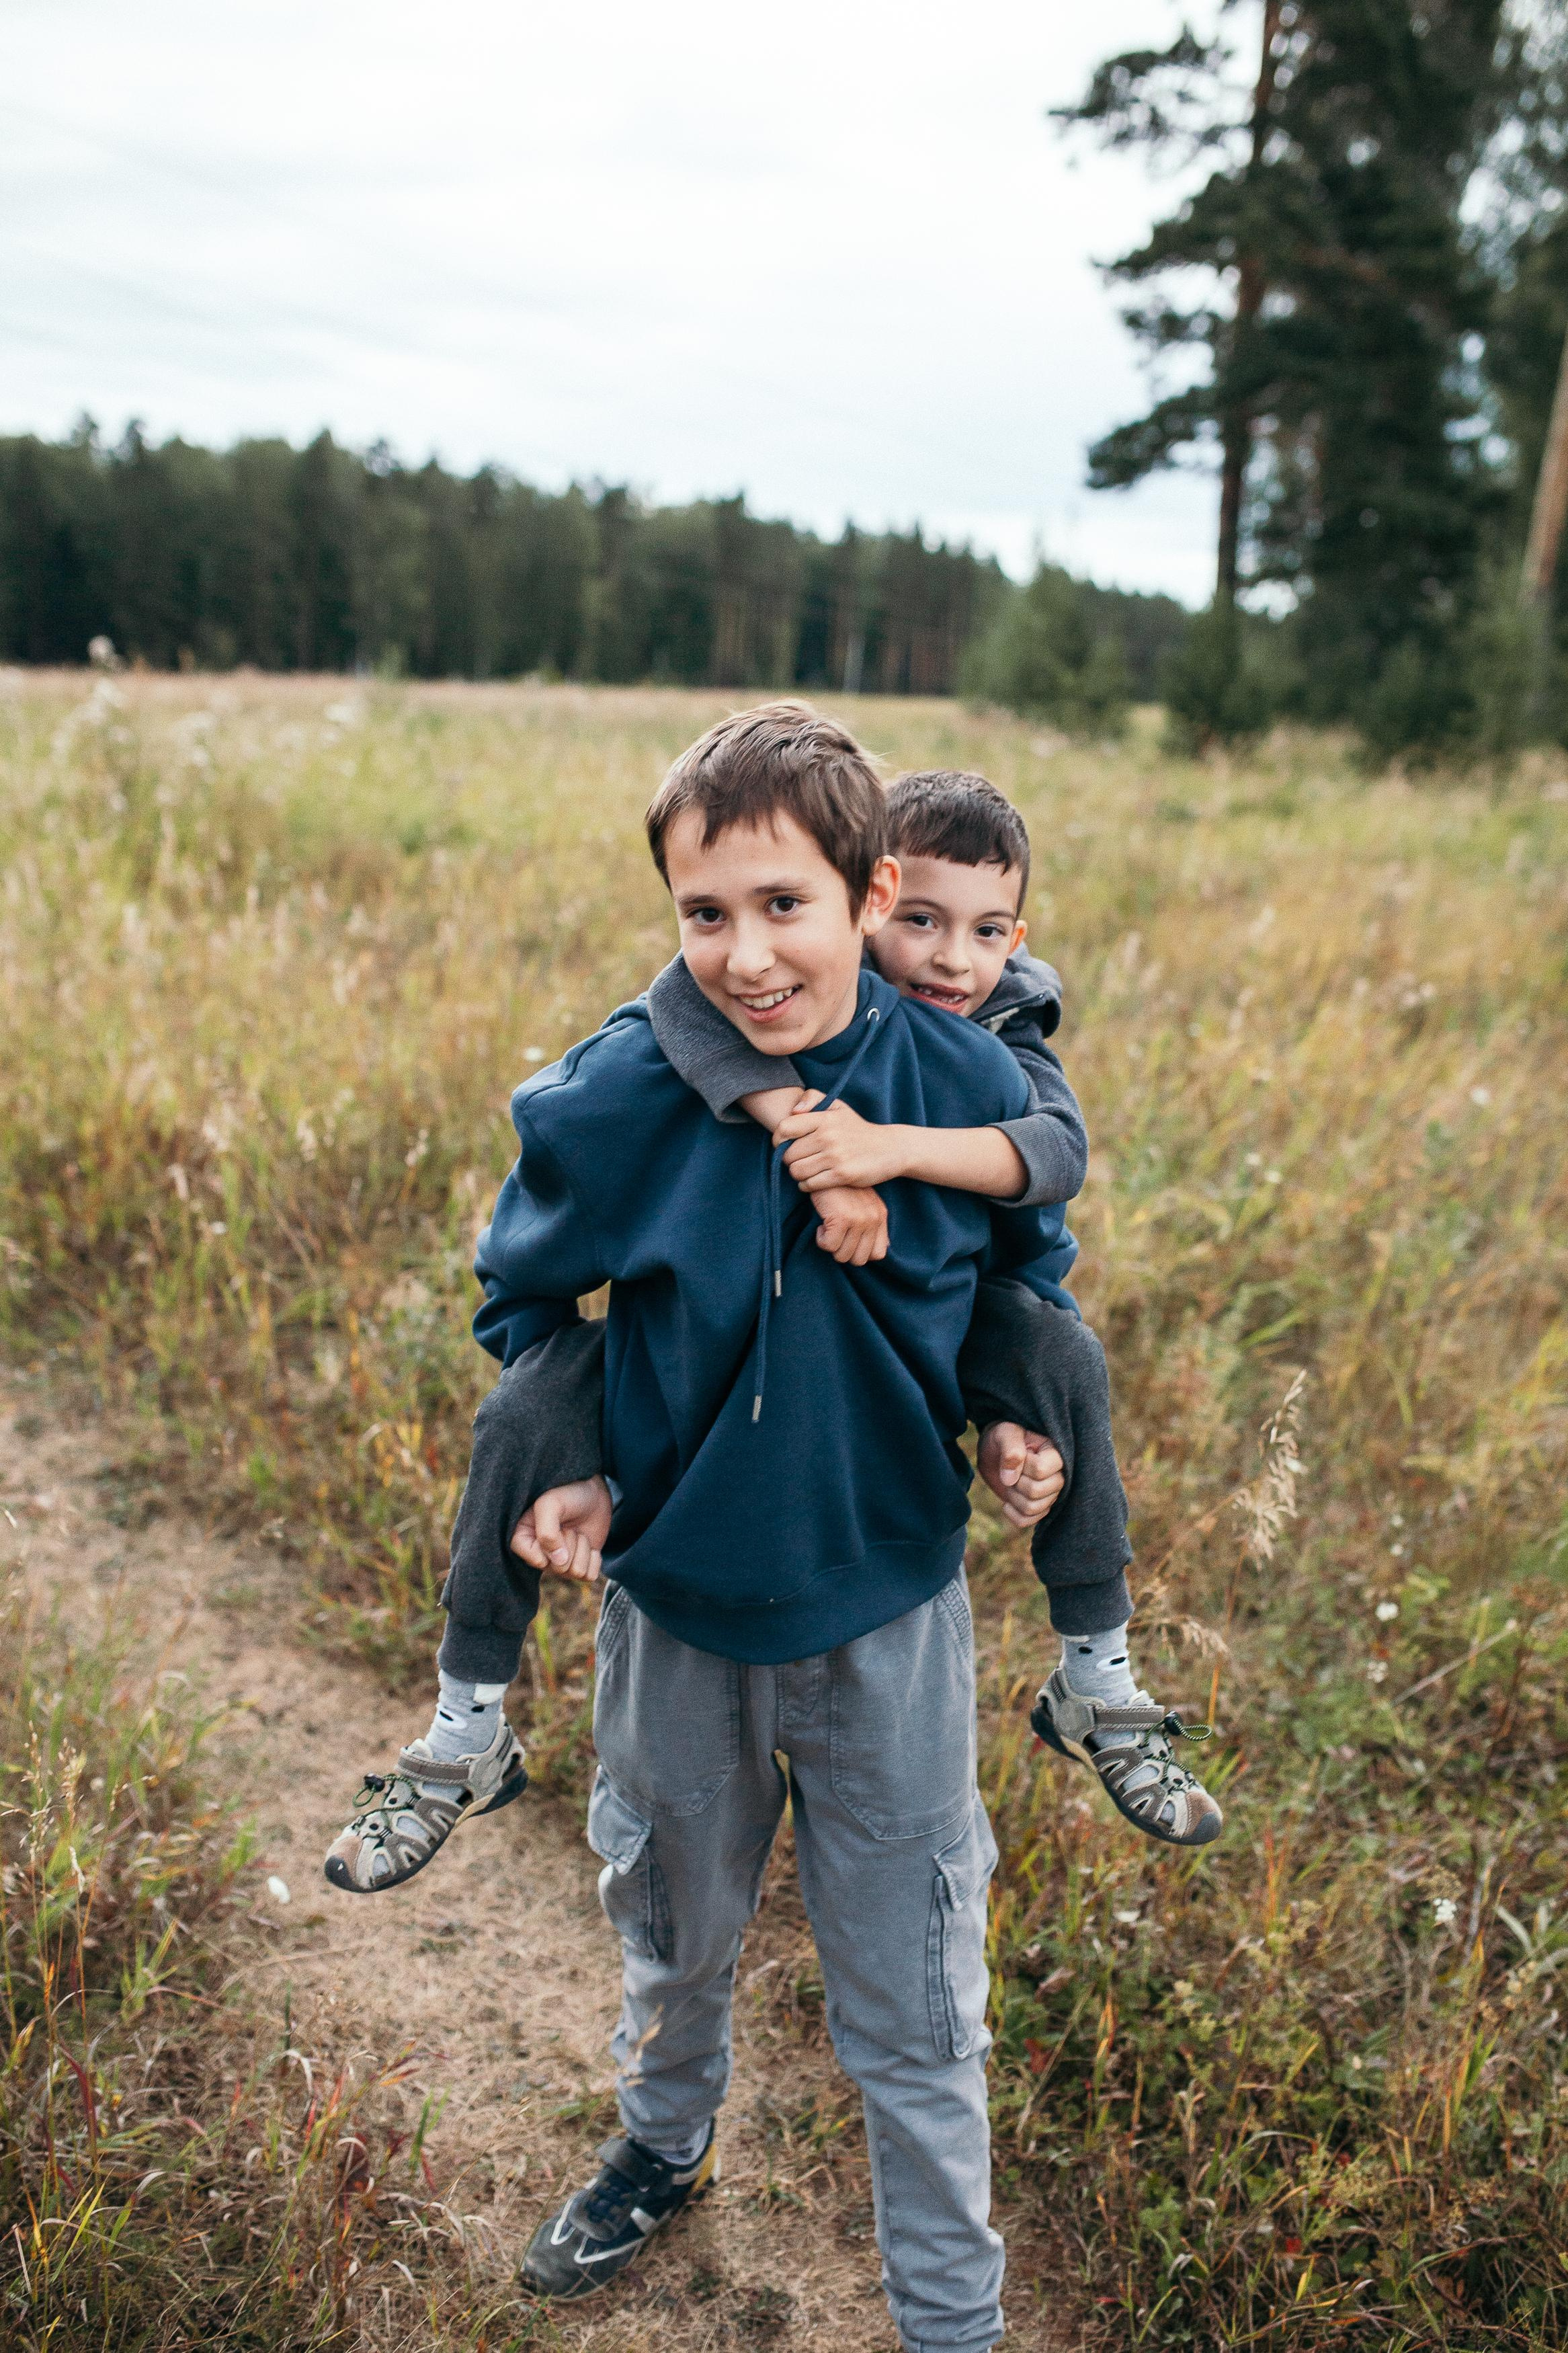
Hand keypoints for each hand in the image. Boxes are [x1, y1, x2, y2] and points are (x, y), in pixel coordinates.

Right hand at [510, 1475, 613, 1583]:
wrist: (593, 1492)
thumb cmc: (568, 1493)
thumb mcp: (550, 1504)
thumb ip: (547, 1533)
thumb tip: (559, 1562)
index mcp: (524, 1539)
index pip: (533, 1559)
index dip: (549, 1546)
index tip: (557, 1527)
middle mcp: (540, 1554)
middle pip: (557, 1568)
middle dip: (570, 1543)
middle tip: (569, 1525)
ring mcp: (560, 1561)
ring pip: (574, 1573)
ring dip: (582, 1548)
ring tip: (577, 1531)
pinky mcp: (579, 1565)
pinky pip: (589, 1576)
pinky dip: (594, 1559)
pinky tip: (590, 1544)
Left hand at [777, 1093, 909, 1190]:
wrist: (890, 1149)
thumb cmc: (857, 1129)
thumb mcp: (838, 1106)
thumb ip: (813, 1098)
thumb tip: (793, 1110)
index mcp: (825, 1118)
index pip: (785, 1128)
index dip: (779, 1139)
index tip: (784, 1144)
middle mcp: (828, 1136)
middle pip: (788, 1154)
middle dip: (789, 1159)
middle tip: (799, 1159)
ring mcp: (835, 1157)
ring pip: (796, 1171)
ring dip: (797, 1173)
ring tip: (807, 1170)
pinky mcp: (842, 1175)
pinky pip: (809, 1184)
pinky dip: (807, 1185)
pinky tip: (814, 1180)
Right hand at [812, 1184, 888, 1265]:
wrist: (827, 1167)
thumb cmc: (841, 1187)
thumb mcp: (865, 1203)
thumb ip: (875, 1224)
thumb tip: (883, 1247)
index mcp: (880, 1216)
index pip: (878, 1254)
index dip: (860, 1253)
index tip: (848, 1240)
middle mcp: (873, 1219)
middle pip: (859, 1259)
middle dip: (843, 1252)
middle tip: (835, 1236)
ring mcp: (859, 1220)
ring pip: (842, 1255)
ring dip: (831, 1245)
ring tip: (828, 1228)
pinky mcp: (842, 1219)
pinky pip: (829, 1245)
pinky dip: (821, 1239)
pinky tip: (821, 1225)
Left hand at [977, 1423, 1064, 1530]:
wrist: (996, 1452)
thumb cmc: (1004, 1438)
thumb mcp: (1005, 1433)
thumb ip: (1010, 1448)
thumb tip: (1010, 1479)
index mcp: (1055, 1453)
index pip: (1041, 1469)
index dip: (1021, 1465)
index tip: (1016, 1455)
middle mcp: (1058, 1476)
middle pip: (1037, 1491)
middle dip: (1015, 1482)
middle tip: (1011, 1470)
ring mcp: (1051, 1494)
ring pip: (1032, 1508)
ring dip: (1013, 1497)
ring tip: (1010, 1482)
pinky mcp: (1040, 1508)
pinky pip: (1027, 1521)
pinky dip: (1012, 1514)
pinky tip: (1006, 1502)